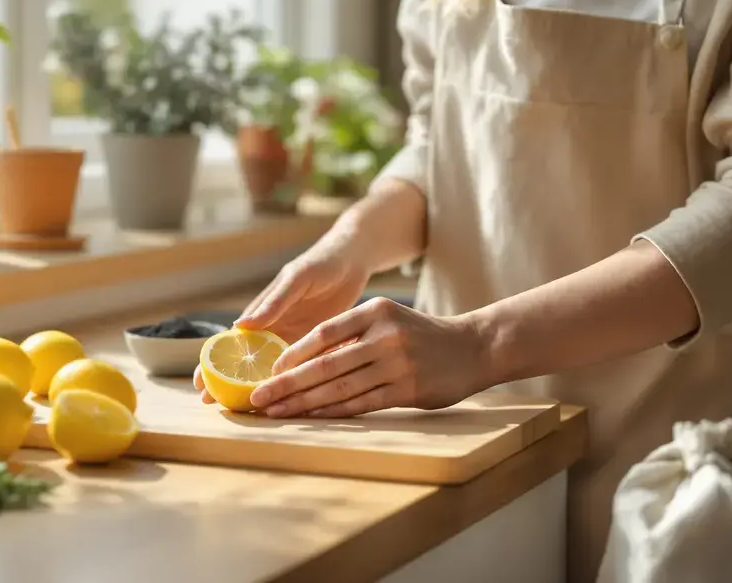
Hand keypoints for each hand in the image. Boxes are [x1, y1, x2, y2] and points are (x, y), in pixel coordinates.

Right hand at [193, 240, 372, 403]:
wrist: (352, 260)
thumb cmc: (319, 263)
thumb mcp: (295, 279)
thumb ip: (272, 302)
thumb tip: (238, 326)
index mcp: (262, 313)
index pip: (230, 343)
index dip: (212, 364)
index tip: (199, 385)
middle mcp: (274, 330)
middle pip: (246, 363)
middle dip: (228, 385)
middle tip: (213, 406)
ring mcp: (294, 340)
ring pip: (271, 371)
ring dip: (258, 390)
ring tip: (244, 413)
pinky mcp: (316, 346)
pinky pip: (300, 369)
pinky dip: (291, 385)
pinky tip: (285, 403)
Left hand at [246, 297, 492, 417]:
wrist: (473, 347)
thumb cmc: (420, 335)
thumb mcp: (387, 319)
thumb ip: (352, 334)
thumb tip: (302, 358)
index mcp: (374, 311)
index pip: (323, 334)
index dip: (292, 356)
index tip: (267, 373)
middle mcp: (384, 335)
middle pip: (325, 365)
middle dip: (287, 385)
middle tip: (258, 398)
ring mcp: (397, 364)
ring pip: (340, 388)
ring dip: (304, 404)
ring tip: (277, 412)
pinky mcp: (407, 389)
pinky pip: (361, 404)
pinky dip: (332, 413)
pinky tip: (311, 419)